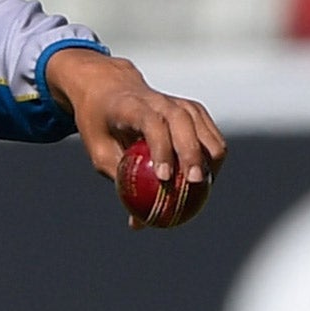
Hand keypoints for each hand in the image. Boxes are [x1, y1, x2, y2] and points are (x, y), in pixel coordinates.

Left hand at [44, 48, 225, 222]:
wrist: (109, 87)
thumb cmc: (99, 123)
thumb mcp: (98, 150)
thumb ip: (120, 182)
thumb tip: (139, 224)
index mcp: (131, 105)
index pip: (152, 124)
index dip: (161, 149)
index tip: (164, 178)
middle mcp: (159, 100)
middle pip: (185, 124)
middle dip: (193, 155)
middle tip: (194, 185)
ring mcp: (180, 102)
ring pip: (205, 129)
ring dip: (208, 159)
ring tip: (203, 188)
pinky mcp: (193, 110)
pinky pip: (211, 135)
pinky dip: (212, 157)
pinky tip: (206, 180)